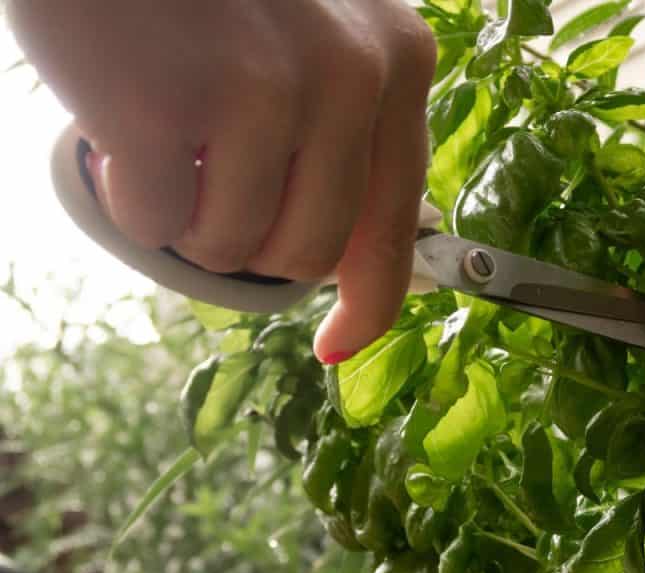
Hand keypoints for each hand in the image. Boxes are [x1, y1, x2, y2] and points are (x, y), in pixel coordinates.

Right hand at [10, 0, 436, 362]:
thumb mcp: (316, 31)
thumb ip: (347, 127)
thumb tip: (343, 257)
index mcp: (398, 59)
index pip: (397, 220)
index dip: (369, 300)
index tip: (336, 345)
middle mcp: (351, 75)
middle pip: (308, 252)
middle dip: (252, 241)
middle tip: (208, 176)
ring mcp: (265, 90)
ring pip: (234, 247)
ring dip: (190, 215)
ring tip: (167, 133)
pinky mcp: (170, 109)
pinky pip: (157, 226)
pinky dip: (131, 196)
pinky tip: (121, 122)